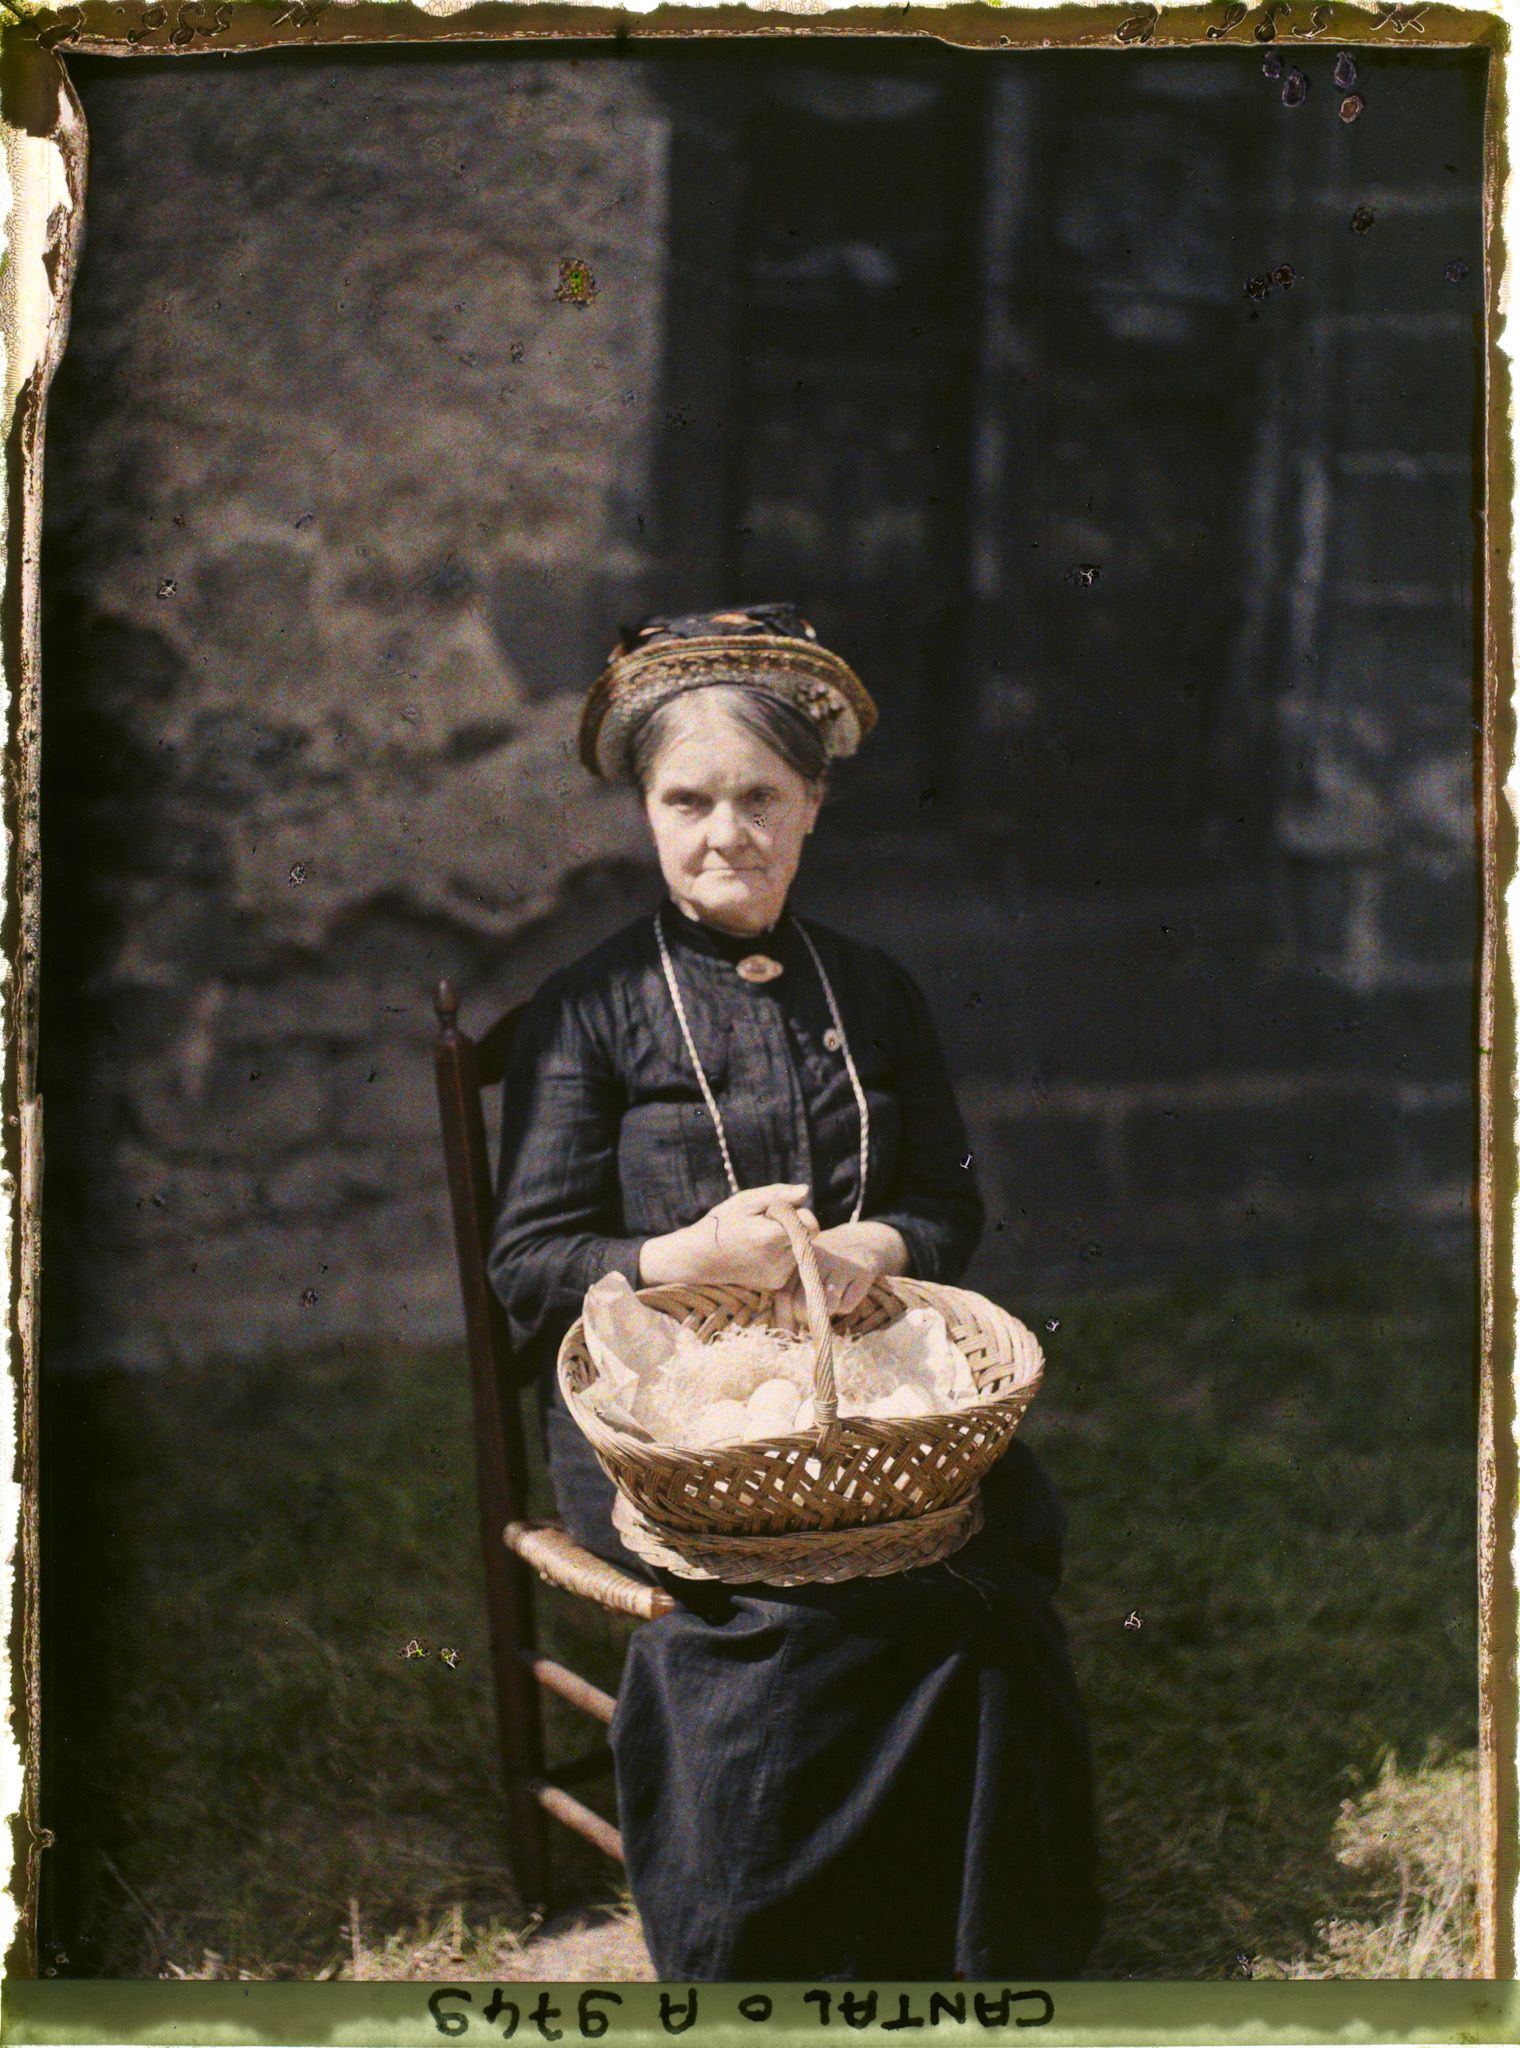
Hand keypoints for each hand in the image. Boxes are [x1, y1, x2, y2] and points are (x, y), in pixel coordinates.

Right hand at [637, 1184, 817, 1291]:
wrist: (700, 1259)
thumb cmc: (722, 1224)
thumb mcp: (746, 1201)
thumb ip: (779, 1195)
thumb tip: (806, 1191)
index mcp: (771, 1238)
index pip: (811, 1224)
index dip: (798, 1213)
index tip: (776, 1211)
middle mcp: (779, 1260)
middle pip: (807, 1235)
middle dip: (792, 1224)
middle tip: (765, 1223)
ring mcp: (779, 1275)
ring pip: (801, 1248)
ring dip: (787, 1239)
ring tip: (759, 1237)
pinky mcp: (776, 1282)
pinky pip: (792, 1261)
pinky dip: (782, 1253)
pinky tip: (760, 1251)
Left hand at [774, 1221, 909, 1324]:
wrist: (861, 1241)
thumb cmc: (826, 1263)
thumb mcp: (806, 1269)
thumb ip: (791, 1292)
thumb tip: (784, 1329)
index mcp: (799, 1260)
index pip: (784, 1296)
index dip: (785, 1318)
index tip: (788, 1332)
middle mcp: (818, 1260)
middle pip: (802, 1304)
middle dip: (805, 1318)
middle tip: (812, 1317)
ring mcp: (840, 1265)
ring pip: (827, 1306)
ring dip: (827, 1312)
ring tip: (831, 1302)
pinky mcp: (862, 1272)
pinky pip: (847, 1305)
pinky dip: (845, 1306)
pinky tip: (847, 1293)